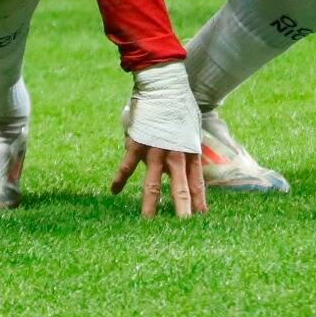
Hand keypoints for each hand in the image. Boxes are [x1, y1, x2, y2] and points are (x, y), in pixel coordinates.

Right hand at [109, 61, 206, 218]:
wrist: (165, 84)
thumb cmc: (180, 105)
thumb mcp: (191, 128)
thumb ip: (186, 147)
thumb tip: (180, 164)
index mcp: (190, 151)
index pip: (196, 183)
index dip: (198, 202)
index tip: (201, 220)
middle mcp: (174, 155)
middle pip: (179, 189)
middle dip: (181, 211)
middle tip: (182, 231)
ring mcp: (155, 150)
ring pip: (153, 184)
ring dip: (150, 205)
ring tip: (148, 223)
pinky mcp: (138, 143)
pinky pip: (127, 165)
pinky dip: (120, 179)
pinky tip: (114, 191)